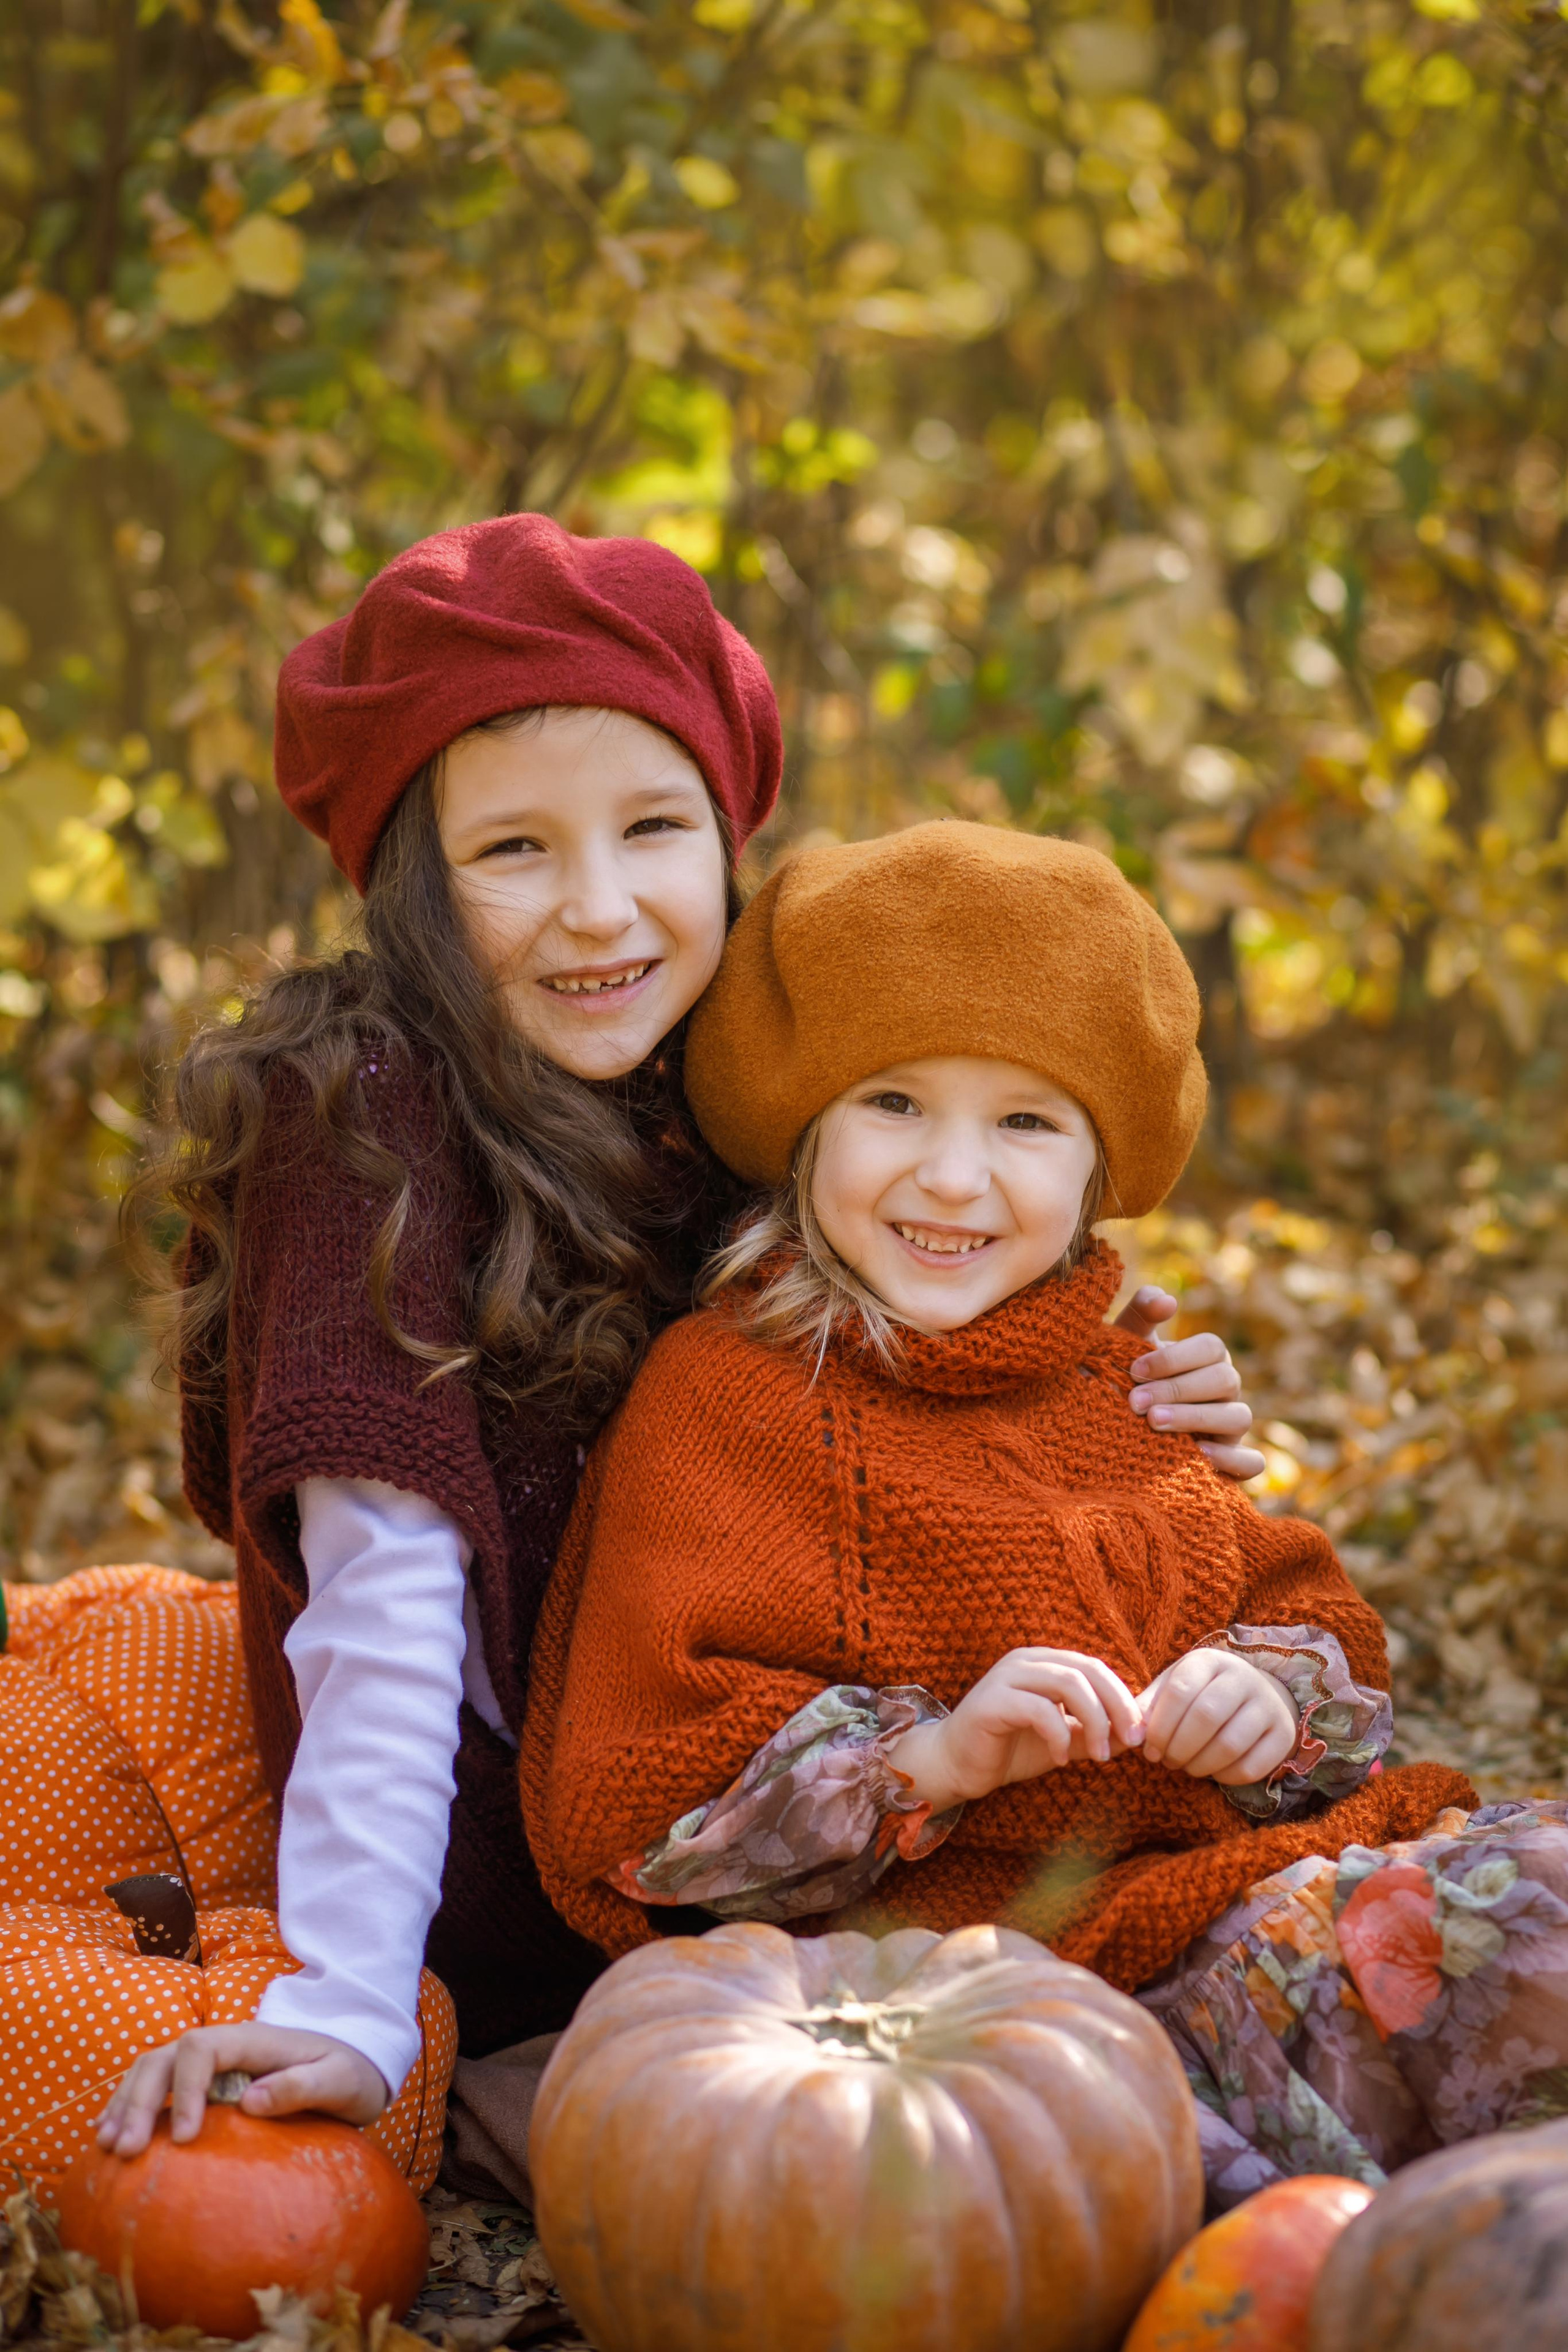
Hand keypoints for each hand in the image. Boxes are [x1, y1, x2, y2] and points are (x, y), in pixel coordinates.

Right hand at [96, 2022, 387, 2159]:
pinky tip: (110, 2136)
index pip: (202, 2050)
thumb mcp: (339, 2081)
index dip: (186, 2089)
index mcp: (253, 2040)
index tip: (187, 2137)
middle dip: (141, 2100)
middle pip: (166, 2057)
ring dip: (127, 2104)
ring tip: (108, 2146)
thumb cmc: (348, 2074)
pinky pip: (156, 2086)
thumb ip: (301, 2087)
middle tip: (127, 2150)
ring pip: (152, 2069)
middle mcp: (224, 2045)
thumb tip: (250, 2101)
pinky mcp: (203, 2083)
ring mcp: (211, 2062)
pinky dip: (128, 2107)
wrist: (352, 2065)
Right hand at [887, 1649, 1144, 1813]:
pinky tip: (1060, 1759)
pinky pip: (1039, 1710)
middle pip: (1086, 1670)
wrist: (957, 1766)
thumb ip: (1094, 1732)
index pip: (1095, 1667)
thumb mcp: (1064, 1740)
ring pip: (1068, 1684)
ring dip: (1094, 1721)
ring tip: (1100, 1755)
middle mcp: (1026, 1661)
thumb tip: (1139, 1735)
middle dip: (1116, 1707)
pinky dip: (1059, 1736)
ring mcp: (1007, 1677)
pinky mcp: (992, 1701)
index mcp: (1044, 1662)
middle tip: (1131, 1742)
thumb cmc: (1010, 1749)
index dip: (1123, 1697)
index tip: (1140, 1734)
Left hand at [1116, 1286, 1265, 1481]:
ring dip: (1196, 1419)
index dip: (1175, 1357)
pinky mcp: (1232, 1461)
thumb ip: (1141, 1314)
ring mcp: (1231, 1426)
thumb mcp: (1126, 1344)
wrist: (1113, 1428)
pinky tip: (1197, 1456)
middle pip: (1226, 1380)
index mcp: (1207, 1359)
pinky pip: (1251, 1462)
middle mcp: (1226, 1389)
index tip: (1134, 1369)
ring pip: (1239, 1417)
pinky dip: (1232, 1459)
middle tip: (1135, 1402)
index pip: (1211, 1348)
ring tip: (1154, 1423)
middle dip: (1178, 1389)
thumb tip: (1167, 1301)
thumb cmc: (1125, 1379)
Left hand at [1139, 1648, 1298, 1786]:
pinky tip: (1212, 1771)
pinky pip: (1252, 1766)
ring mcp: (1268, 1704)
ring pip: (1230, 1744)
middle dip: (1178, 1748)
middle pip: (1206, 1717)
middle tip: (1166, 1761)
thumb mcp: (1171, 1689)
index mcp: (1209, 1660)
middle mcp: (1243, 1676)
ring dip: (1199, 1765)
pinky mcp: (1284, 1734)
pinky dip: (1224, 1777)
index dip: (1159, 1727)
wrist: (1254, 1695)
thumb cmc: (1200, 1694)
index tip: (1148, 1749)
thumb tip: (1123, 1736)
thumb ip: (1146, 1709)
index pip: (1179, 1691)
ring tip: (1186, 1767)